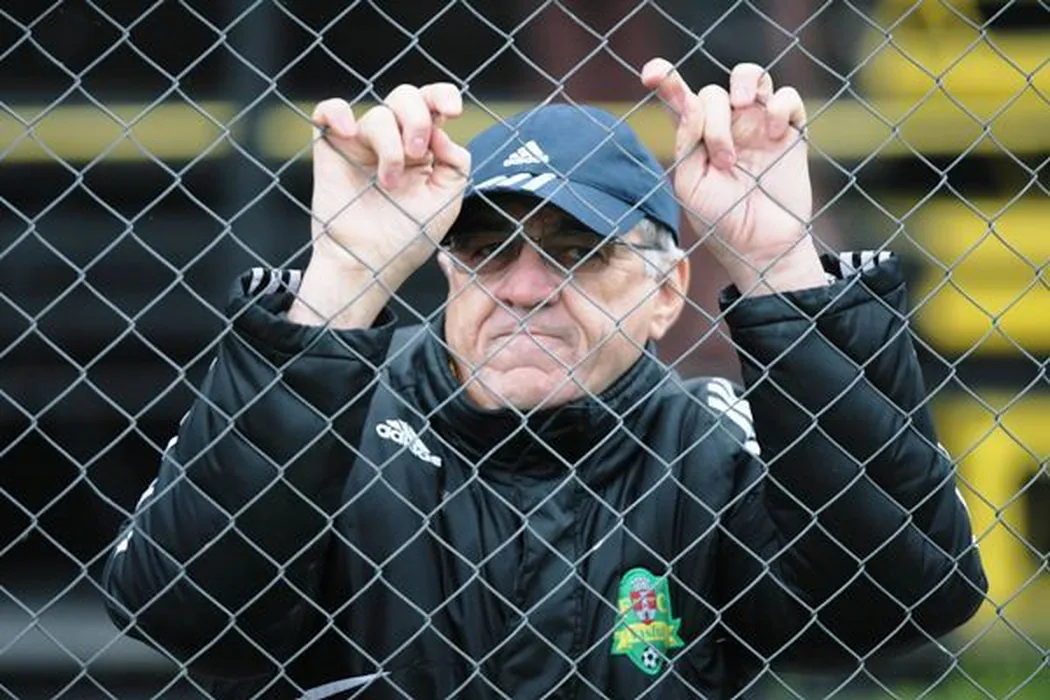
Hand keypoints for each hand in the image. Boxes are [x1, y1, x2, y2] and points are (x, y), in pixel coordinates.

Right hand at [309, 83, 470, 284]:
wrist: (369, 264)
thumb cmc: (406, 238)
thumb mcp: (447, 201)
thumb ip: (456, 162)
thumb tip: (441, 131)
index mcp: (423, 148)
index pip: (432, 104)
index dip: (443, 95)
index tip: (453, 111)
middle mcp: (393, 140)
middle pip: (405, 97)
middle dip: (416, 119)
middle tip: (417, 153)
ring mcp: (361, 144)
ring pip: (377, 114)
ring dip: (389, 145)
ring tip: (389, 181)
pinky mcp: (332, 149)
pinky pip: (328, 111)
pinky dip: (337, 112)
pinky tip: (349, 132)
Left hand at [641, 59, 825, 293]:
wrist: (759, 246)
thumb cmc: (719, 219)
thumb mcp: (689, 185)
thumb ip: (686, 142)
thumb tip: (692, 101)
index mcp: (696, 138)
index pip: (679, 100)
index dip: (665, 80)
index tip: (652, 74)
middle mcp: (726, 126)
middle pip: (713, 92)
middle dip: (714, 120)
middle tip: (725, 160)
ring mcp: (757, 126)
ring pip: (750, 75)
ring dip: (743, 84)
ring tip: (743, 108)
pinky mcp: (789, 132)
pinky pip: (787, 97)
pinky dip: (779, 105)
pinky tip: (774, 133)